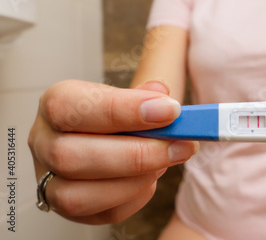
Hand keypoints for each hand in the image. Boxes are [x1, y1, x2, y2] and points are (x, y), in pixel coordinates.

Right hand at [28, 80, 198, 223]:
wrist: (106, 135)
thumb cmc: (117, 114)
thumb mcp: (128, 94)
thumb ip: (146, 93)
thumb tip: (160, 94)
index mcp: (55, 104)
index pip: (71, 106)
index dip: (123, 109)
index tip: (169, 110)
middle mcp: (44, 143)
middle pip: (71, 157)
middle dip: (136, 154)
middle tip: (179, 145)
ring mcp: (50, 181)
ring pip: (79, 196)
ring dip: (134, 181)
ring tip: (165, 162)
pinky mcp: (70, 210)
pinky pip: (102, 214)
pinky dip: (135, 197)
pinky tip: (151, 178)